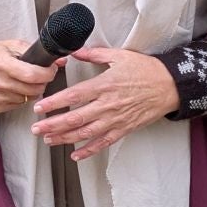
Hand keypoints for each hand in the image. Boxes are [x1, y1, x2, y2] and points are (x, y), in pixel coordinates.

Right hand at [0, 39, 62, 114]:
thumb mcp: (10, 45)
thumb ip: (35, 51)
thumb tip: (60, 60)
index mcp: (2, 64)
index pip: (33, 75)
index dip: (48, 73)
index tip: (50, 70)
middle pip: (34, 90)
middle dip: (42, 82)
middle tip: (40, 75)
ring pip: (28, 99)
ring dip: (32, 91)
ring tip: (25, 80)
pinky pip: (18, 105)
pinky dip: (21, 98)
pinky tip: (14, 88)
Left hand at [31, 47, 179, 159]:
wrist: (170, 86)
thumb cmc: (145, 70)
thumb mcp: (119, 55)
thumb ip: (94, 54)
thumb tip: (74, 51)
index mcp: (104, 85)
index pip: (73, 97)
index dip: (54, 104)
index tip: (39, 108)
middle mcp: (107, 105)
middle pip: (75, 118)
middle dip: (52, 125)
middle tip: (36, 129)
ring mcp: (115, 120)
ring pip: (85, 134)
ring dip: (65, 139)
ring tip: (48, 140)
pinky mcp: (124, 130)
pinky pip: (103, 143)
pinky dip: (88, 151)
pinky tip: (75, 155)